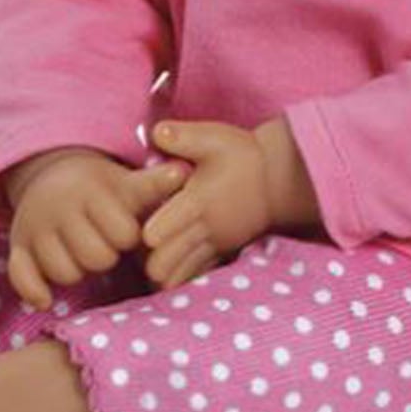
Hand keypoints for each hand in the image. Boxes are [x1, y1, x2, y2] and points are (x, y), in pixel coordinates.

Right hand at [4, 148, 184, 310]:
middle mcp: (60, 208)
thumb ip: (155, 182)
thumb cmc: (101, 189)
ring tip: (82, 255)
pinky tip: (47, 299)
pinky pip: (20, 276)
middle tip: (105, 245)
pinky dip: (33, 291)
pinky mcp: (18, 246)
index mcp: (91, 192)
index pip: (122, 233)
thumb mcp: (126, 182)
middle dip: (106, 256)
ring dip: (78, 271)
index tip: (126, 229)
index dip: (129, 236)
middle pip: (96, 257)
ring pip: (65, 272)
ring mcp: (36, 228)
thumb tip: (184, 171)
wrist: (54, 175)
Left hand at [139, 120, 277, 288]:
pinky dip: (178, 278)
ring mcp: (213, 246)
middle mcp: (204, 230)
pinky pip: (194, 278)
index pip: (162, 230)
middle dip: (143, 260)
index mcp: (197, 202)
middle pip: (163, 264)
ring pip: (177, 278)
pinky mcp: (221, 255)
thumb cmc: (243, 156)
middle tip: (132, 246)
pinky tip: (167, 264)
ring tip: (146, 257)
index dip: (145, 232)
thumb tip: (156, 132)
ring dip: (159, 272)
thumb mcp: (214, 138)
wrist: (279, 180)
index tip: (137, 228)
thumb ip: (183, 137)